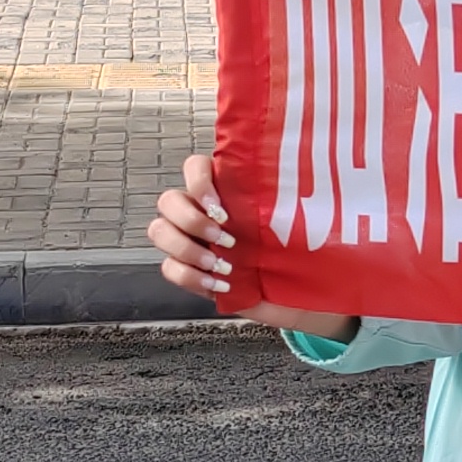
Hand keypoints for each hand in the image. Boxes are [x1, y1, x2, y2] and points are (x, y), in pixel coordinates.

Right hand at [149, 152, 354, 333]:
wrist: (301, 293)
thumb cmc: (302, 250)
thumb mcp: (301, 217)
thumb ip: (288, 196)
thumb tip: (297, 172)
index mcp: (226, 191)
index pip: (194, 167)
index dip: (199, 181)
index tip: (220, 205)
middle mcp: (204, 211)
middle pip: (168, 200)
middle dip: (191, 219)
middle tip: (224, 237)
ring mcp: (193, 241)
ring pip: (159, 231)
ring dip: (186, 248)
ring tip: (219, 263)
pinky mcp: (191, 271)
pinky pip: (168, 268)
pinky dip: (190, 277)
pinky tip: (218, 284)